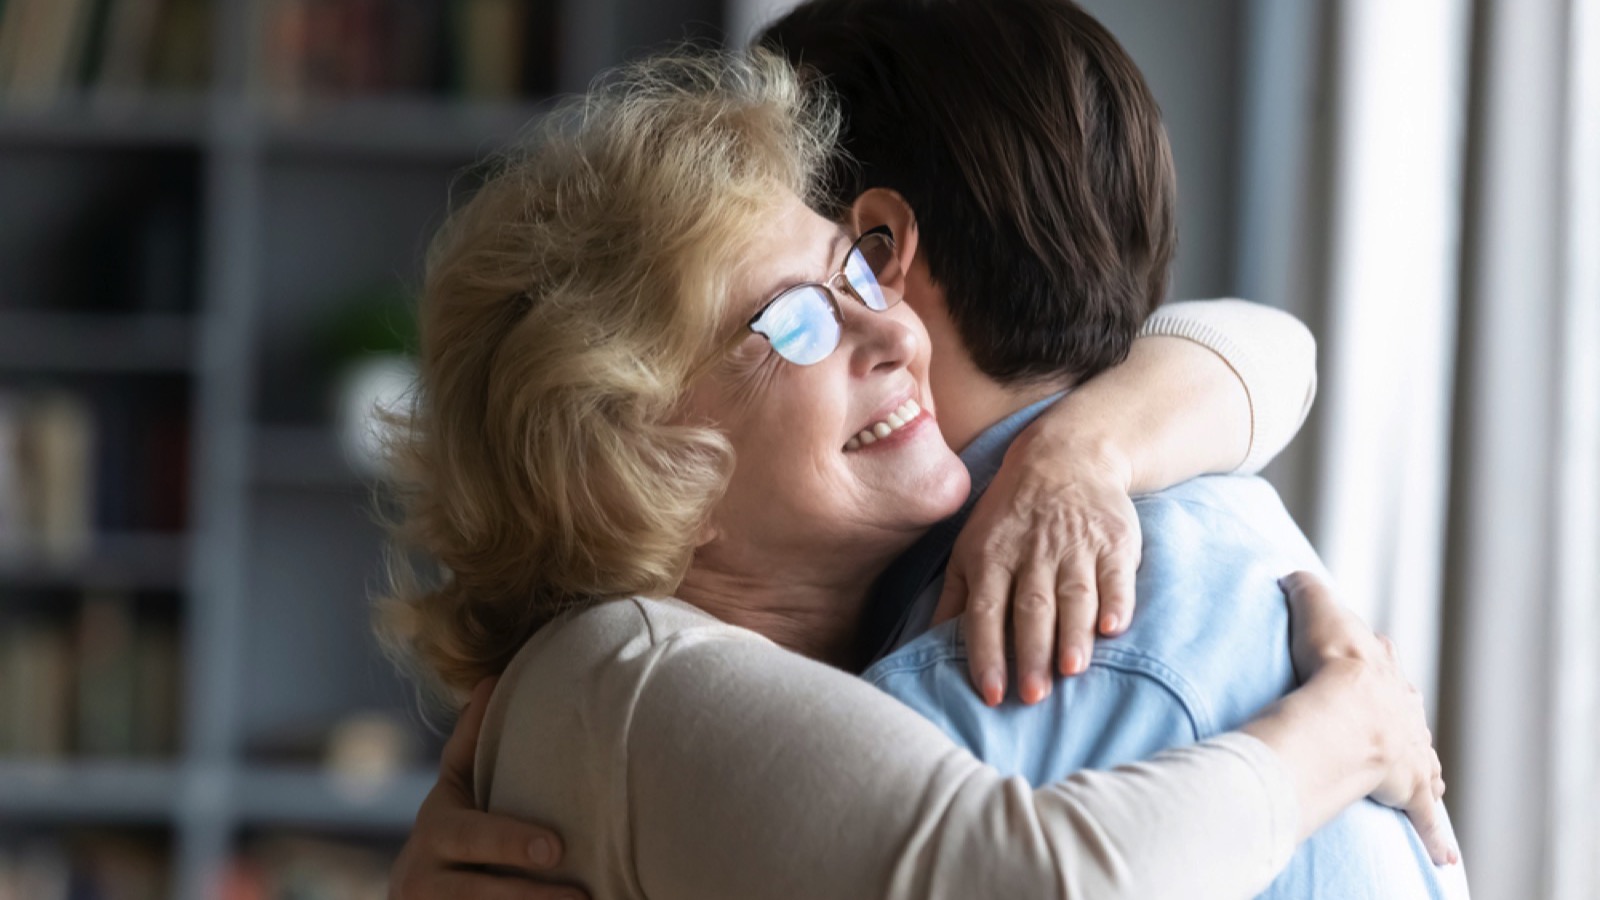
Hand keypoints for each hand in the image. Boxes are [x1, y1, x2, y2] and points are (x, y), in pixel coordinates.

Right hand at [389, 678, 588, 899]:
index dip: (512, 841)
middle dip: (531, 896)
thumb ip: (471, 741)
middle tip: (582, 897)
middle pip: (480, 891)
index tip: (557, 846)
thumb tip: (489, 678)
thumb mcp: (456, 786)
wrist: (416, 894)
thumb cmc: (454, 829)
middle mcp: (422, 878)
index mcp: (434, 832)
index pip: (474, 836)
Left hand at [932, 432, 1140, 706]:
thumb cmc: (1010, 514)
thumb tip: (929, 643)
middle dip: (1031, 653)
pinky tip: (1114, 628)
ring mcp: (1075, 545)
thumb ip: (954, 596)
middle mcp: (1031, 553)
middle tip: (1033, 696)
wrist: (1066, 456)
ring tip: (1072, 669)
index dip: (986, 654)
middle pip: (1031, 608)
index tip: (992, 694)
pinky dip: (1116, 602)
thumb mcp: (970, 546)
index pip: (985, 611)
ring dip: (1073, 633)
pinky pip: (1115, 575)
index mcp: (991, 557)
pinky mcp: (1113, 540)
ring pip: (1073, 595)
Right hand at [1280, 572, 1457, 865]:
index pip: (1380, 659)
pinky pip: (1424, 814)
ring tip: (1413, 771)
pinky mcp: (1409, 786)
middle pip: (1404, 707)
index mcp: (1381, 669)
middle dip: (1398, 712)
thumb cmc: (1331, 663)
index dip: (1371, 659)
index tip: (1366, 659)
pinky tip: (1442, 853)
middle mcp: (1402, 707)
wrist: (1350, 710)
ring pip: (1419, 756)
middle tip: (1384, 719)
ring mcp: (1409, 748)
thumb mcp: (1316, 612)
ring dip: (1417, 762)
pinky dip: (1433, 832)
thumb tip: (1292, 572)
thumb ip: (1305, 588)